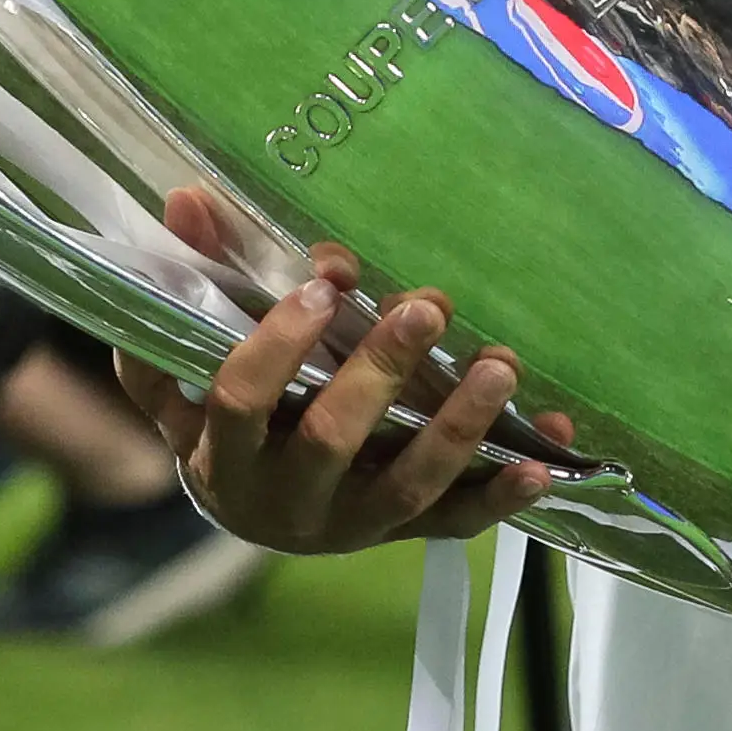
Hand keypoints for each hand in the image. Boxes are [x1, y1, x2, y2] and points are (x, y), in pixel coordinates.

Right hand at [111, 187, 573, 553]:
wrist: (253, 506)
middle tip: (427, 306)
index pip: (241, 402)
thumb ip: (195, 280)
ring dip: (458, 426)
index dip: (279, 345)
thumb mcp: (194, 357)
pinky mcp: (405, 533)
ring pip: (407, 484)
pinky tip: (544, 460)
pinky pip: (456, 521)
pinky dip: (502, 496)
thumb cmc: (222, 413)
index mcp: (225, 455)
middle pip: (331, 441)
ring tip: (501, 365)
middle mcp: (287, 501)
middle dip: (381, 371)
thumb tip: (187, 197)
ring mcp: (351, 523)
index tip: (325, 282)